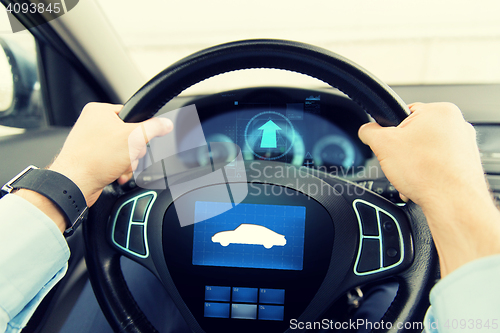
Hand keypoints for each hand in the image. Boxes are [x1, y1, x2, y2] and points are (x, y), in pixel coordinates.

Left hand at [49, 103, 172, 206]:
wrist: (75, 184)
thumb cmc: (94, 159)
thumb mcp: (133, 138)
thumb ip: (154, 128)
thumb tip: (165, 123)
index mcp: (99, 111)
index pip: (131, 114)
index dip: (139, 129)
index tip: (140, 138)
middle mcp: (93, 124)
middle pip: (129, 135)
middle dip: (133, 151)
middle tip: (127, 155)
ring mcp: (91, 142)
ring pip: (124, 150)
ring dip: (127, 162)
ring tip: (119, 167)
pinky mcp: (92, 158)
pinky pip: (114, 161)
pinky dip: (119, 169)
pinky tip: (115, 174)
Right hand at [358, 102, 499, 276]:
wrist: (452, 202)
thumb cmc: (427, 172)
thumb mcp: (383, 145)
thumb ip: (369, 131)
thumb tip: (366, 130)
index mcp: (440, 110)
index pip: (405, 113)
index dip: (392, 132)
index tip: (390, 145)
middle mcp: (458, 124)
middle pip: (416, 133)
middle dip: (404, 150)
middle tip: (401, 163)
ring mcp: (465, 144)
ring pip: (428, 150)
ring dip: (415, 163)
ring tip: (413, 175)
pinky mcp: (467, 163)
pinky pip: (440, 163)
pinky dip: (429, 172)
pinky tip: (423, 182)